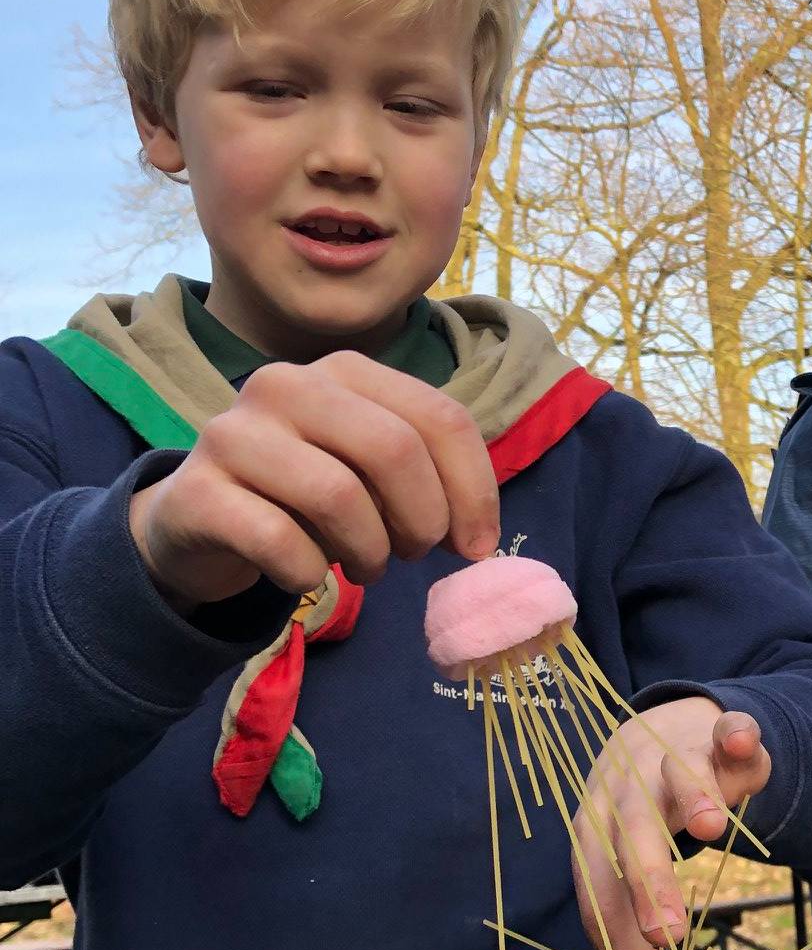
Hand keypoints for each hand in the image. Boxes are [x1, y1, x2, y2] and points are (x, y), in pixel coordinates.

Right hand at [128, 353, 499, 607]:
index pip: (439, 418)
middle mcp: (286, 385)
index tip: (477, 546)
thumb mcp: (369, 474)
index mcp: (343, 372)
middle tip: (413, 555)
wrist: (196, 521)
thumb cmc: (302, 496)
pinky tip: (306, 577)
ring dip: (369, 552)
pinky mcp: (197, 491)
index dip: (474, 490)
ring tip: (365, 567)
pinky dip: (308, 574)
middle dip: (422, 519)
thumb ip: (427, 481)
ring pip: (338, 496)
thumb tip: (477, 539)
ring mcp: (234, 434)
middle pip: (394, 450)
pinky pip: (280, 541)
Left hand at [571, 700, 771, 949]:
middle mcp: (625, 791)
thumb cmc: (647, 816)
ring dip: (693, 796)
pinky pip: (726, 728)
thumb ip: (636, 917)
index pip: (599, 893)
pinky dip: (733, 733)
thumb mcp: (628, 860)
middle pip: (630, 836)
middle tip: (667, 935)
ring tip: (713, 829)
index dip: (620, 946)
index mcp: (596, 831)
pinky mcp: (715, 733)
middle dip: (646, 884)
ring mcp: (670, 756)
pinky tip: (740, 742)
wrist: (667, 732)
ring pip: (676, 775)